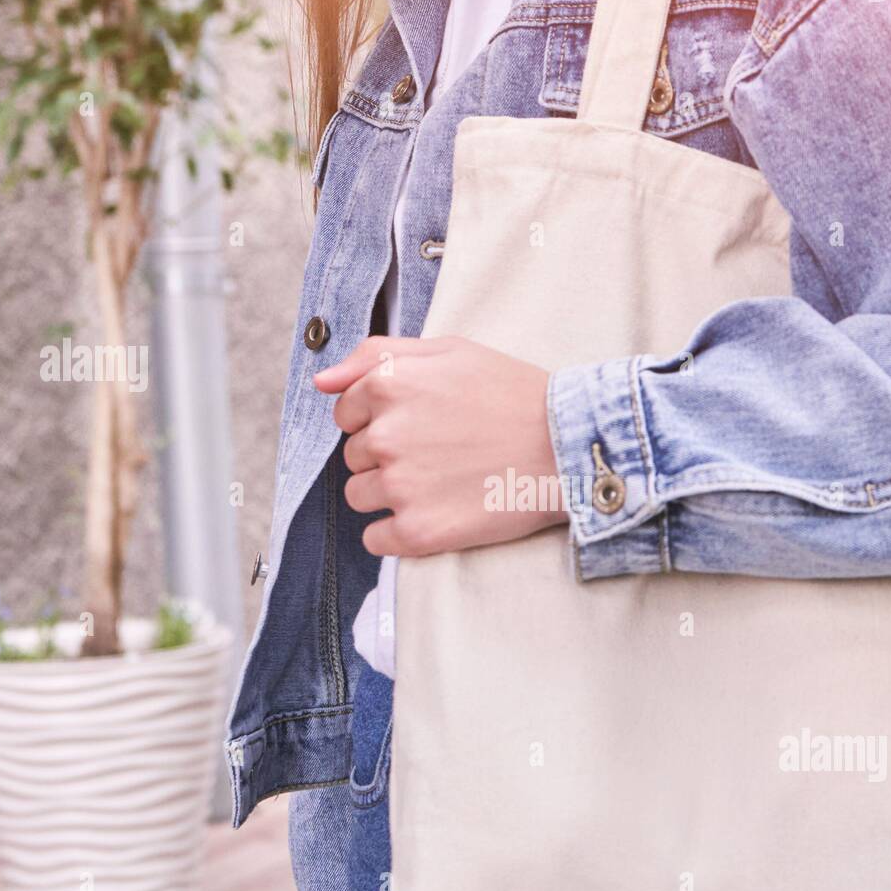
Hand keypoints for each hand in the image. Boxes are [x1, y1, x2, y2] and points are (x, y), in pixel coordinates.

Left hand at [314, 335, 567, 557]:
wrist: (569, 449)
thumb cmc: (515, 394)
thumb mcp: (451, 351)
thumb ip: (377, 354)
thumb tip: (321, 382)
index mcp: (388, 386)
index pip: (348, 413)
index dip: (381, 419)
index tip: (421, 425)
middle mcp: (386, 436)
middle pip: (355, 456)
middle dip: (387, 456)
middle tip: (440, 453)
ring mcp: (400, 487)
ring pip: (360, 497)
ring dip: (390, 494)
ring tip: (441, 484)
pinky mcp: (418, 531)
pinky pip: (375, 539)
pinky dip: (397, 533)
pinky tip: (436, 514)